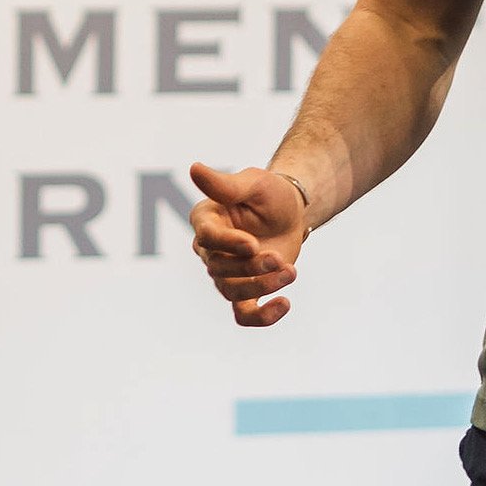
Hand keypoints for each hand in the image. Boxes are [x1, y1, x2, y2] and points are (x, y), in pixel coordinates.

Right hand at [187, 161, 306, 327]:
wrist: (292, 212)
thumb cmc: (269, 193)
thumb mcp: (252, 183)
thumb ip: (224, 184)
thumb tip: (193, 168)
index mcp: (206, 220)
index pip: (207, 238)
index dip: (228, 244)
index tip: (253, 244)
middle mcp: (210, 250)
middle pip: (221, 269)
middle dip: (252, 267)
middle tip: (280, 258)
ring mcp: (226, 273)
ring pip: (232, 292)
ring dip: (262, 287)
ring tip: (291, 272)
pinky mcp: (245, 290)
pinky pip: (244, 314)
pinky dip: (262, 317)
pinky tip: (284, 304)